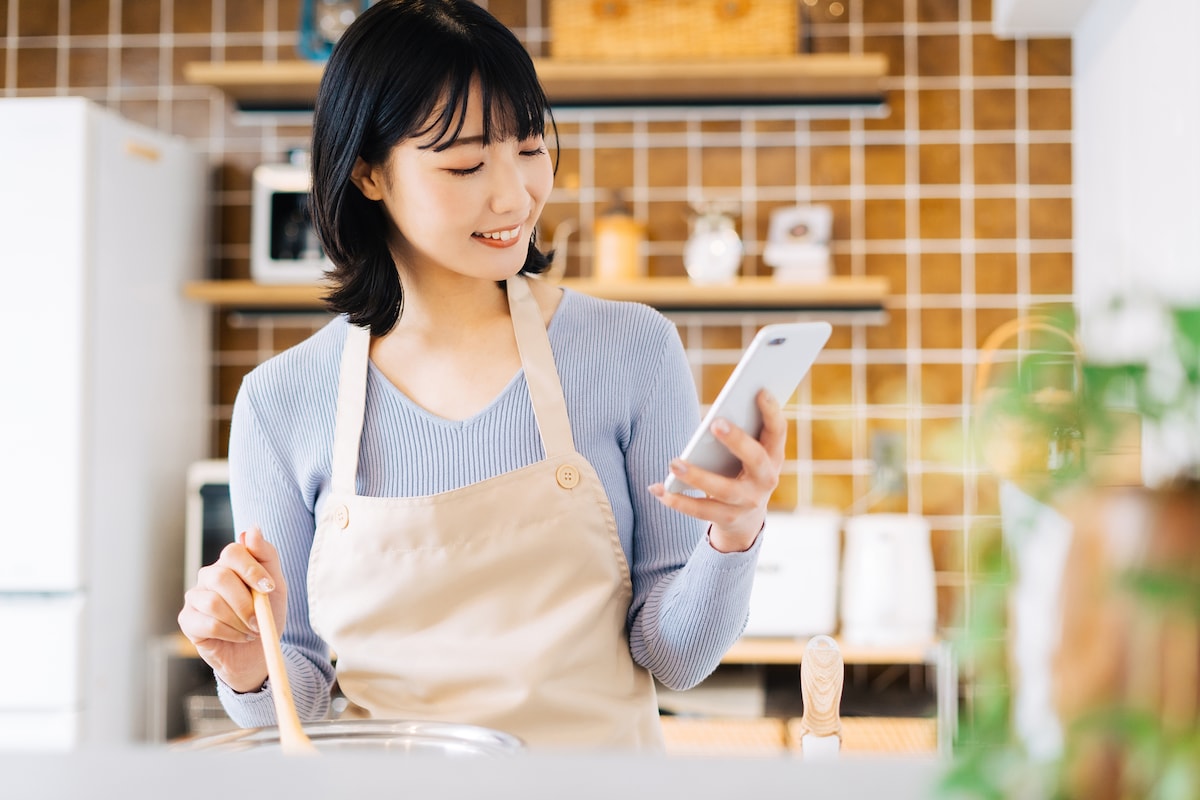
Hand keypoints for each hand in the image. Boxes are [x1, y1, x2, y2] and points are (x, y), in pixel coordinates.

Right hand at [177, 526, 286, 692]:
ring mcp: (195, 597)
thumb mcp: (275, 585)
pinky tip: (237, 637)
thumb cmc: (266, 614)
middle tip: (259, 619)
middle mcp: (210, 575)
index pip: (233, 552)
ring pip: (214, 603)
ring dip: (239, 621)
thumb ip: (266, 555)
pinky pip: (207, 623)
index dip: (252, 570)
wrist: (259, 651)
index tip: (269, 588)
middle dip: (246, 602)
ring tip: (250, 630)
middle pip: (221, 576)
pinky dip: (229, 633)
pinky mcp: (187, 619)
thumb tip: (252, 528)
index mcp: (231, 563)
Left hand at [649, 389, 784, 552]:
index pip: (777, 432)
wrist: (746, 519)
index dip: (772, 412)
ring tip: (674, 463)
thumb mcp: (747, 453)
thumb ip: (739, 434)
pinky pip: (699, 510)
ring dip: (697, 476)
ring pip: (722, 490)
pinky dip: (675, 500)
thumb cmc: (741, 470)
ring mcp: (747, 502)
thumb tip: (715, 414)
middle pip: (755, 459)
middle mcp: (766, 480)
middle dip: (737, 440)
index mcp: (773, 456)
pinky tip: (656, 488)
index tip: (760, 391)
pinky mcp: (727, 518)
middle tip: (715, 423)